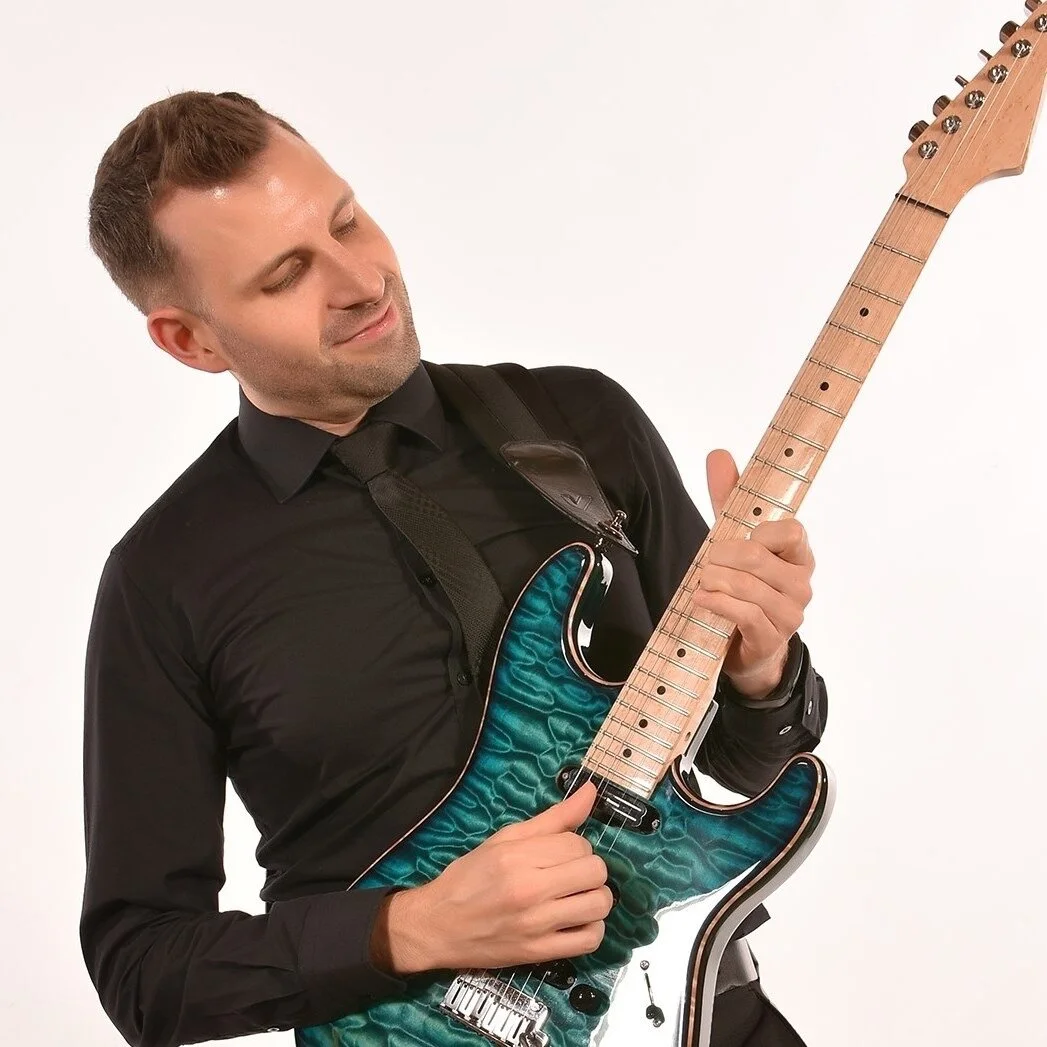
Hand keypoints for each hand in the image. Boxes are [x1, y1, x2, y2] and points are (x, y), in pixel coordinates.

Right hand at [372, 781, 610, 973]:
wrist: (438, 926)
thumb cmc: (469, 877)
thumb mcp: (504, 839)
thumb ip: (552, 818)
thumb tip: (590, 790)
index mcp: (518, 857)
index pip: (578, 844)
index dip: (576, 845)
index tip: (562, 852)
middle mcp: (529, 890)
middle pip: (594, 872)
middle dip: (589, 868)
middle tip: (571, 873)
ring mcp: (536, 925)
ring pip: (599, 905)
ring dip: (595, 897)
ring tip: (578, 895)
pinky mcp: (539, 953)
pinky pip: (589, 941)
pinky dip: (593, 928)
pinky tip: (577, 919)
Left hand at [695, 449, 814, 698]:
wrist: (744, 644)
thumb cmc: (743, 586)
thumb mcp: (734, 540)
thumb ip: (730, 500)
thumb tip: (719, 454)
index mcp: (799, 556)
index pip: (792, 532)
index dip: (762, 532)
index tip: (742, 537)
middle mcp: (801, 584)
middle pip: (756, 557)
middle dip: (722, 555)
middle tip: (708, 561)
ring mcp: (790, 613)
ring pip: (747, 585)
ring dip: (715, 580)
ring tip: (703, 581)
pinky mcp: (771, 637)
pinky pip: (744, 613)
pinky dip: (716, 602)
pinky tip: (701, 598)